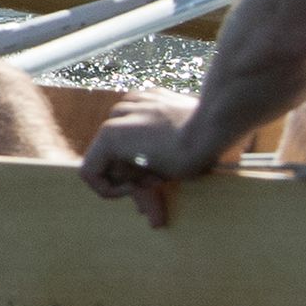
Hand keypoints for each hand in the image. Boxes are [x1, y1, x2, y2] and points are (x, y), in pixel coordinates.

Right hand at [78, 91, 227, 226]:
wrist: (216, 122)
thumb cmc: (185, 153)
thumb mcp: (158, 179)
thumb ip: (136, 186)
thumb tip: (145, 212)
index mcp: (109, 137)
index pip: (89, 172)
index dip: (108, 189)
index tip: (132, 192)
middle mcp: (114, 116)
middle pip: (108, 152)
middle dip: (128, 172)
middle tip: (153, 187)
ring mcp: (133, 101)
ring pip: (123, 133)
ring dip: (137, 152)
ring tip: (163, 165)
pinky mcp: (152, 94)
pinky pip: (140, 117)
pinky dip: (147, 132)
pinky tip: (168, 141)